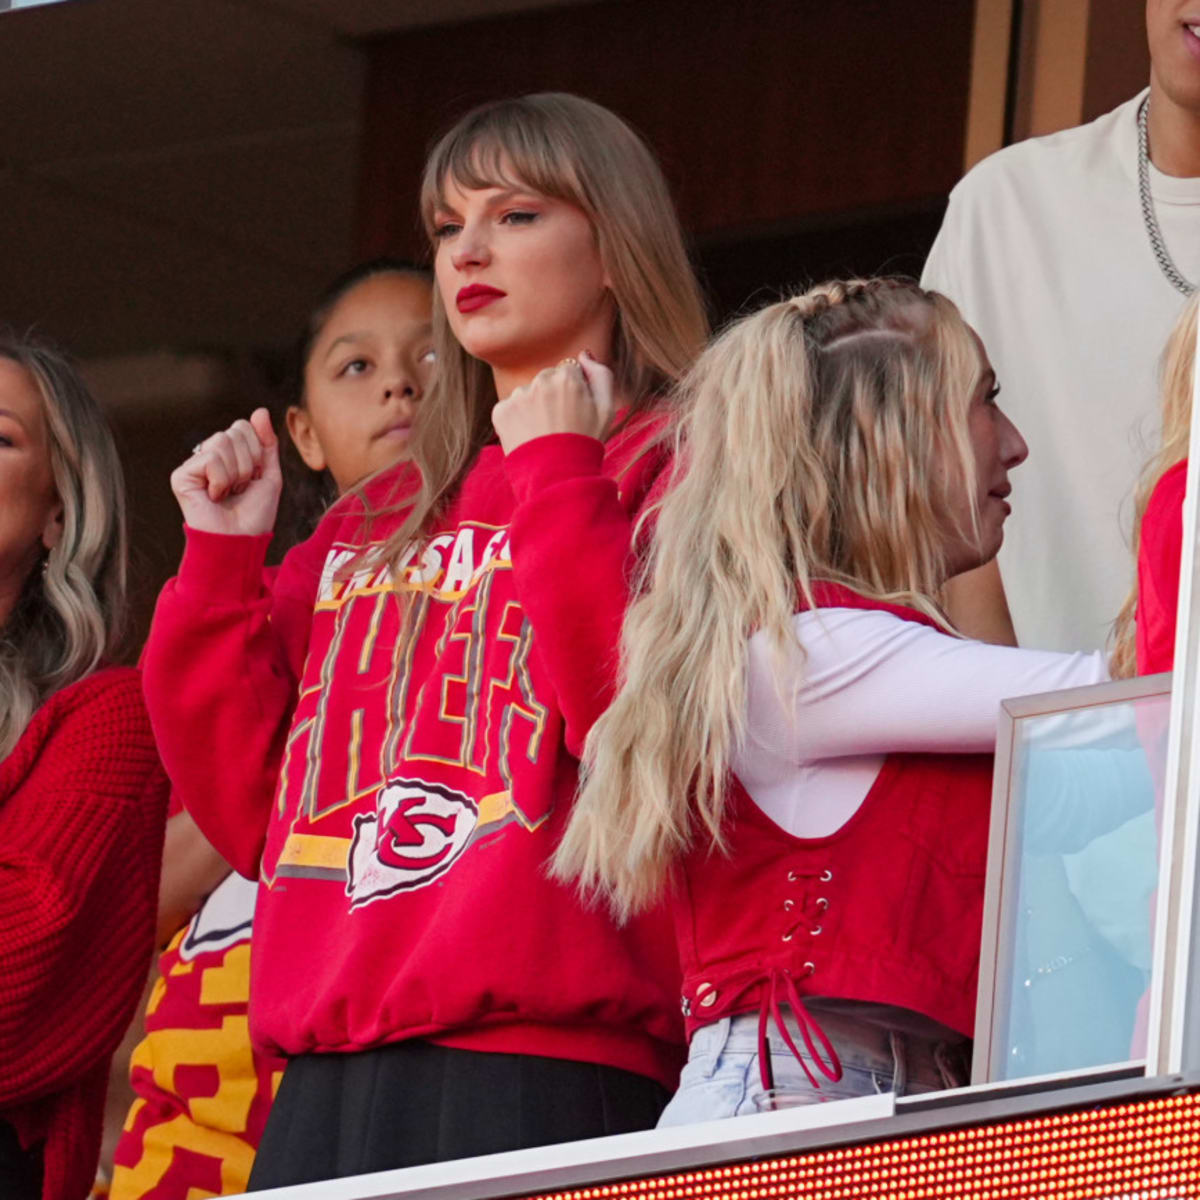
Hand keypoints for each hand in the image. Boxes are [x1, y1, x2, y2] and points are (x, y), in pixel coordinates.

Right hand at [170, 408, 281, 536]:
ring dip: (236, 473)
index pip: (243, 427)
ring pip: (221, 442)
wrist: (241, 541)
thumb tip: (260, 411)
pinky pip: (210, 458)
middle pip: (234, 431)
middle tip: (241, 488)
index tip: (254, 478)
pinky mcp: (181, 475)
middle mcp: (209, 456)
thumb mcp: (270, 475)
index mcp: (229, 454)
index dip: (257, 452)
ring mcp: (194, 465)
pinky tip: (215, 496)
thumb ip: (266, 443)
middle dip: (248, 463)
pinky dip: (221, 480)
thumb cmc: (255, 514)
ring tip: (230, 493)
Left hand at [492, 351, 614, 454]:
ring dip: (533, 408)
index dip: (573, 393)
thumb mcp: (607, 408)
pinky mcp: (501, 411)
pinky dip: (517, 420)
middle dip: (551, 397)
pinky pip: (510, 408)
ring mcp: (518, 396)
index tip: (574, 413)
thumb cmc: (585, 442)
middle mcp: (540, 381)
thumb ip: (601, 374)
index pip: (568, 372)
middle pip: (546, 380)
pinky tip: (529, 436)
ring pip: (527, 394)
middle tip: (559, 425)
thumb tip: (583, 354)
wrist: (557, 476)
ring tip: (543, 433)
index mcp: (567, 377)